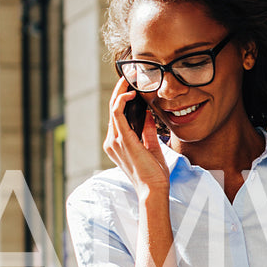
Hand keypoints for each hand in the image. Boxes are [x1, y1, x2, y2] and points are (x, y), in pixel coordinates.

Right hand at [104, 76, 169, 194]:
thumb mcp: (152, 147)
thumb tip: (149, 115)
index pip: (117, 116)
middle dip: (120, 91)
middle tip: (129, 77)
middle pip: (112, 110)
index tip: (132, 86)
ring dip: (121, 92)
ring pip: (113, 109)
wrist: (154, 189)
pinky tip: (131, 94)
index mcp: (117, 144)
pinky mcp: (122, 141)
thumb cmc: (154, 173)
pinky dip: (122, 101)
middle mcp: (112, 142)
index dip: (122, 99)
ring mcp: (114, 142)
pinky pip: (117, 115)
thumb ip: (148, 131)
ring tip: (129, 80)